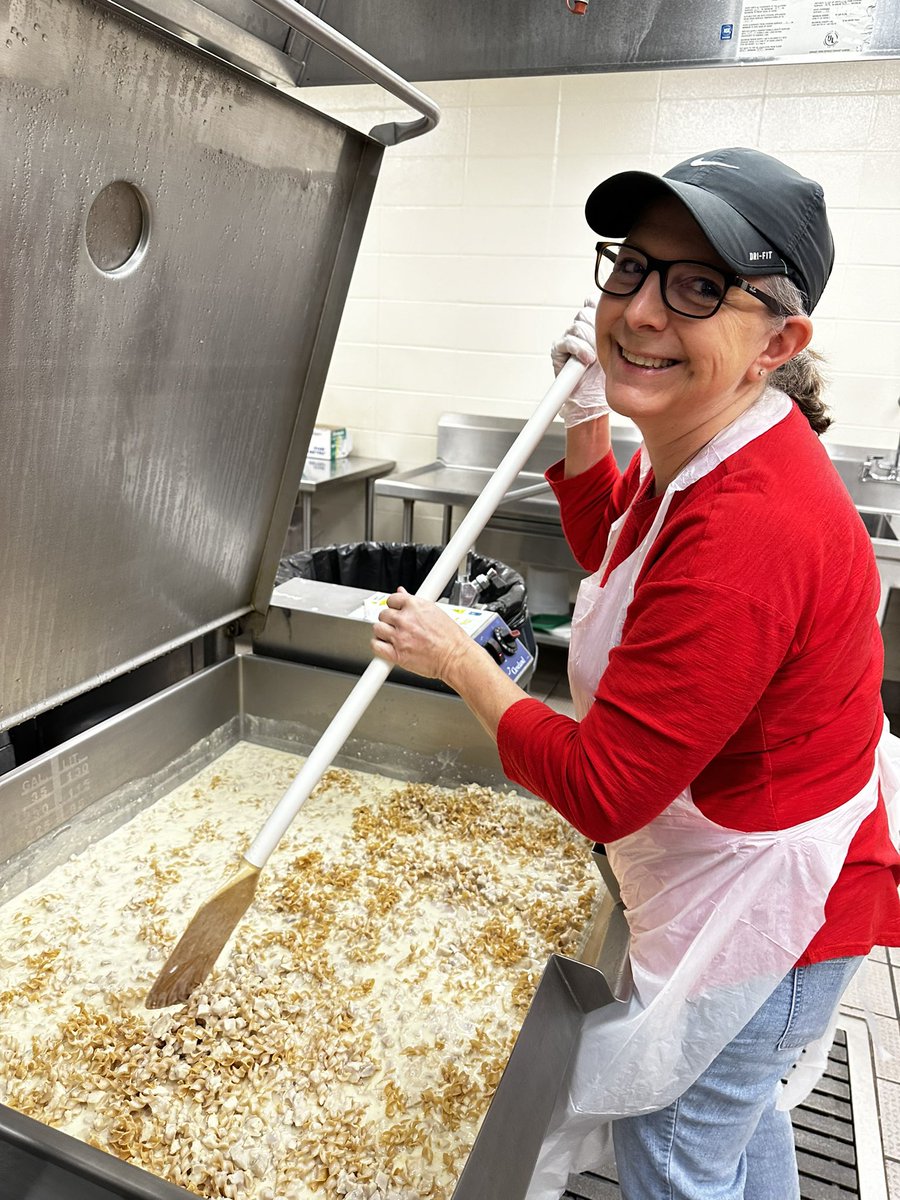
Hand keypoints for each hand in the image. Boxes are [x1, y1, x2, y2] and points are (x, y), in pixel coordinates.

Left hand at [371, 588, 472, 681]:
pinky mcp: (397, 653)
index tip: (396, 611)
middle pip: (383, 614)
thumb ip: (415, 602)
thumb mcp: (435, 611)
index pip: (392, 599)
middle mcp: (405, 620)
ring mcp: (400, 637)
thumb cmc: (451, 638)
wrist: (456, 657)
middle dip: (389, 620)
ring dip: (382, 632)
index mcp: (415, 606)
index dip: (393, 606)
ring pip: (377, 628)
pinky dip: (378, 646)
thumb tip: (402, 592)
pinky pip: (376, 646)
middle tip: (397, 626)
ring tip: (392, 636)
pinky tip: (386, 646)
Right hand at [550, 297, 609, 426]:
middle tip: (605, 343)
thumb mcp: (621, 347)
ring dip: (589, 340)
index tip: (611, 322)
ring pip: (577, 326)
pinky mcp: (558, 351)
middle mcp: (580, 330)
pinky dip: (579, 349)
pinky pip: (567, 342)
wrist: (595, 399)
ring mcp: (568, 339)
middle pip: (585, 312)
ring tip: (596, 355)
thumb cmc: (609, 375)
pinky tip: (588, 359)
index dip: (600, 310)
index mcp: (594, 324)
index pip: (592, 303)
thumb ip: (620, 326)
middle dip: (597, 327)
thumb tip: (625, 306)